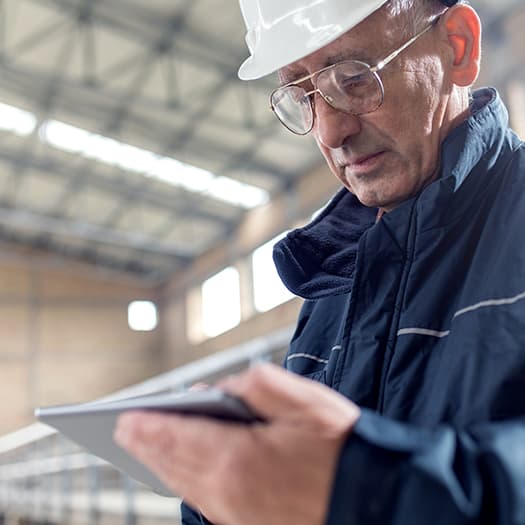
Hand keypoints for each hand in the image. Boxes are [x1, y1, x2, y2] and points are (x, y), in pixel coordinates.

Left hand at [114, 363, 359, 524]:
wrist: (371, 500)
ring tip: (146, 448)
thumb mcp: (303, 402)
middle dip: (147, 445)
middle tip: (125, 430)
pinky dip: (185, 481)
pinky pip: (205, 500)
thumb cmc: (339, 447)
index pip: (176, 438)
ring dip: (162, 464)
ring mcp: (237, 514)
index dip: (148, 426)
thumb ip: (256, 385)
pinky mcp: (250, 524)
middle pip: (174, 464)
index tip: (125, 418)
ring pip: (186, 485)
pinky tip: (184, 472)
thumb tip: (221, 389)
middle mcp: (228, 492)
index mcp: (236, 458)